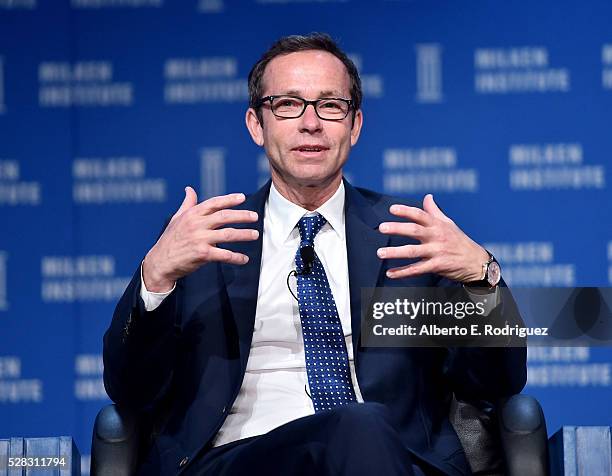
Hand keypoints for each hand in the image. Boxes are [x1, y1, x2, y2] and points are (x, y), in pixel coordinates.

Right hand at [142, 187, 258, 291]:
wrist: (160, 261)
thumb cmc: (170, 239)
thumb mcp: (177, 219)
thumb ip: (187, 204)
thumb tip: (189, 189)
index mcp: (192, 214)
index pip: (214, 203)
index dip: (229, 199)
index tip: (242, 198)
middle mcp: (196, 224)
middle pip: (224, 217)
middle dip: (242, 216)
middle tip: (255, 216)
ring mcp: (200, 239)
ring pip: (228, 235)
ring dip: (244, 234)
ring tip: (255, 234)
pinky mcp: (202, 254)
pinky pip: (224, 255)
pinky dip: (236, 257)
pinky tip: (244, 258)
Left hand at [376, 194, 487, 282]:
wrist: (476, 262)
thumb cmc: (459, 241)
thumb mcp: (448, 223)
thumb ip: (434, 211)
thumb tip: (427, 196)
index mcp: (438, 225)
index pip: (420, 215)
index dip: (406, 211)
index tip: (392, 209)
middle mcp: (436, 237)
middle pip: (414, 231)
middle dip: (397, 228)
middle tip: (381, 227)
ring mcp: (437, 252)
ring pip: (413, 252)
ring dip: (395, 252)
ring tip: (380, 252)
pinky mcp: (437, 266)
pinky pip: (417, 270)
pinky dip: (403, 272)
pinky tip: (390, 273)